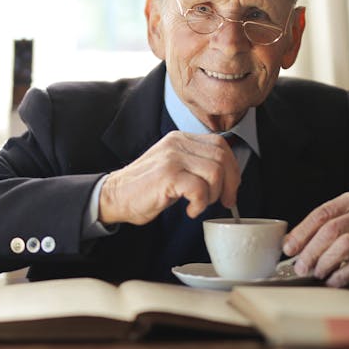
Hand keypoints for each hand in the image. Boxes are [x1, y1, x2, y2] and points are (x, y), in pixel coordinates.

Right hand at [99, 131, 240, 225]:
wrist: (115, 196)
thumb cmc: (145, 188)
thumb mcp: (174, 167)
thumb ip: (196, 164)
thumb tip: (228, 176)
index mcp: (180, 139)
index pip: (221, 145)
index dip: (233, 168)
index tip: (231, 188)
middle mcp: (177, 143)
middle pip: (222, 157)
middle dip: (230, 184)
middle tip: (224, 202)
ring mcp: (172, 158)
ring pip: (215, 173)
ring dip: (213, 195)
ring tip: (199, 204)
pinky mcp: (168, 176)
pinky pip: (200, 189)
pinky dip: (200, 204)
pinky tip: (190, 210)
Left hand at [282, 189, 348, 286]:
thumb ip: (323, 227)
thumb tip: (290, 244)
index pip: (322, 213)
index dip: (302, 232)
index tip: (289, 248)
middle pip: (331, 230)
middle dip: (311, 251)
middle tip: (300, 267)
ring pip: (345, 245)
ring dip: (325, 262)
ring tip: (317, 273)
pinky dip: (341, 275)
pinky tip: (332, 281)